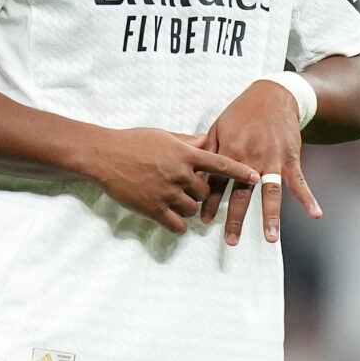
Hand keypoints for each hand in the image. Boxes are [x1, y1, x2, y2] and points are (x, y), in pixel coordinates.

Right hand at [84, 128, 258, 232]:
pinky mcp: (153, 209)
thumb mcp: (162, 135)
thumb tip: (205, 141)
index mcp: (184, 154)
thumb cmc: (132, 142)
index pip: (220, 163)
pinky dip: (178, 225)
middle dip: (200, 193)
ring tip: (174, 201)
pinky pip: (177, 225)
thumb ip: (187, 141)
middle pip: (205, 192)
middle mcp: (179, 173)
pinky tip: (172, 220)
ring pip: (192, 209)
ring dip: (188, 207)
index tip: (255, 177)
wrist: (104, 156)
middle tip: (187, 189)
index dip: (239, 171)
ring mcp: (166, 193)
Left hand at [197, 78, 322, 244]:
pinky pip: (299, 182)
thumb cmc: (241, 112)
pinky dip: (308, 198)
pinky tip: (315, 214)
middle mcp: (250, 160)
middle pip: (242, 194)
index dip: (210, 203)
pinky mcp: (289, 159)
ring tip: (271, 238)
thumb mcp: (218, 127)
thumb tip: (192, 171)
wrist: (272, 96)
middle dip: (235, 219)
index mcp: (229, 152)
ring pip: (270, 193)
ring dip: (270, 216)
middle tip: (230, 241)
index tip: (204, 220)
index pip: (217, 183)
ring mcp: (271, 161)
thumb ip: (206, 151)